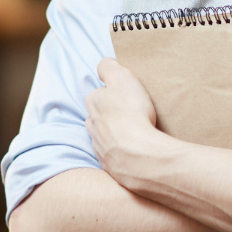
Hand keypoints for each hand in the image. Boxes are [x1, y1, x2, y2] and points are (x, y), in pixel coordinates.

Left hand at [85, 58, 164, 185]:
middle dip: (112, 115)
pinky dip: (122, 153)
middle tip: (133, 114)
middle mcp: (91, 126)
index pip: (100, 93)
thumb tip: (103, 66)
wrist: (140, 155)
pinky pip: (114, 156)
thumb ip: (109, 67)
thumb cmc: (132, 113)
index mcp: (93, 104)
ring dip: (115, 134)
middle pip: (100, 116)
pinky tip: (135, 151)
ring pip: (104, 136)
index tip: (127, 96)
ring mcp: (100, 147)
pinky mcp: (110, 166)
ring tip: (135, 134)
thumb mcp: (122, 78)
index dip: (114, 93)